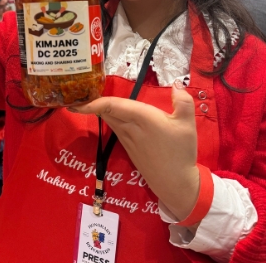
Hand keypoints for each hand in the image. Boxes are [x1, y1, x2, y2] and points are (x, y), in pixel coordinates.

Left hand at [73, 81, 199, 219]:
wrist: (174, 182)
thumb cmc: (180, 152)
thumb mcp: (188, 124)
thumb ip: (183, 101)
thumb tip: (176, 84)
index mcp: (141, 118)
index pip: (111, 105)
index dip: (93, 101)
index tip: (77, 99)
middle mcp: (129, 127)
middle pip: (105, 110)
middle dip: (90, 102)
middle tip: (78, 90)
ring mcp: (126, 138)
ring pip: (108, 118)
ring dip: (97, 108)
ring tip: (86, 97)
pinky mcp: (127, 146)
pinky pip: (113, 126)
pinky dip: (106, 116)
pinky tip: (105, 111)